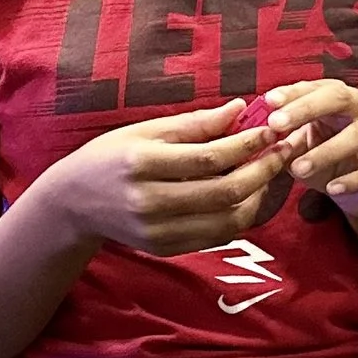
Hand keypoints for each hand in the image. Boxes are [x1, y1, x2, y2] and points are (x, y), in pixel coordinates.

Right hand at [43, 102, 289, 259]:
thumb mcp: (144, 131)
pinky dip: (241, 216)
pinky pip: (217, 236)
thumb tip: (241, 108)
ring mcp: (158, 231)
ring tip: (272, 172)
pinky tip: (251, 194)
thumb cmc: (110, 157)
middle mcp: (149, 201)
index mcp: (141, 163)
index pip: (210, 157)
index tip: (273, 129)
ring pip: (228, 221)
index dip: (248, 144)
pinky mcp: (165, 249)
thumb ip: (194, 124)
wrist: (72, 203)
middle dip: (264, 170)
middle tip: (286, 150)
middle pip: (225, 192)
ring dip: (259, 197)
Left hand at [260, 78, 357, 222]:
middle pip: (340, 97)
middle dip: (307, 108)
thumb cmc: (327, 160)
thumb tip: (258, 133)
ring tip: (299, 168)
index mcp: (341, 97)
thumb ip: (284, 139)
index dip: (293, 93)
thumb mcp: (301, 148)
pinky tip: (333, 188)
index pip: (318, 87)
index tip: (267, 103)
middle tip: (277, 123)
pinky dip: (356, 178)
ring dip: (327, 150)